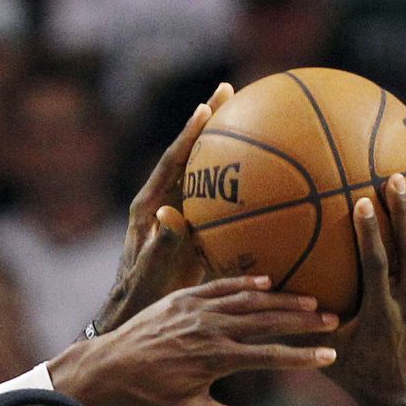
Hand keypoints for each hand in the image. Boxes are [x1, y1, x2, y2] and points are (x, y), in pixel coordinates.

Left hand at [51, 277, 337, 405]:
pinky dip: (246, 284)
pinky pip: (221, 286)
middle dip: (304, 321)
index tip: (330, 355)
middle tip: (334, 319)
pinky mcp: (183, 298)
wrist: (108, 366)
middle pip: (268, 321)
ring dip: (282, 300)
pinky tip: (268, 283)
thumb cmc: (147, 395)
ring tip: (311, 301)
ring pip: (249, 300)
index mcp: (216, 358)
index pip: (269, 355)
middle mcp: (211, 329)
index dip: (302, 356)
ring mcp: (198, 310)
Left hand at [92, 85, 233, 333]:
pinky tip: (266, 176)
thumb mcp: (152, 272)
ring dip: (226, 146)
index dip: (188, 134)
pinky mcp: (194, 228)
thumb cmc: (141, 297)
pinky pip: (219, 200)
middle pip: (191, 154)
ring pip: (205, 172)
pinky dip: (238, 184)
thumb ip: (160, 245)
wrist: (139, 314)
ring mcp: (180, 214)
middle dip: (211, 123)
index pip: (172, 161)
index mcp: (150, 208)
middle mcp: (165, 203)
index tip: (206, 107)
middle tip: (231, 90)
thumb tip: (171, 215)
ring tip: (251, 116)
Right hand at [326, 172, 405, 405]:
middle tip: (396, 178)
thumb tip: (277, 302)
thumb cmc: (358, 376)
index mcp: (380, 315)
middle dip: (405, 213)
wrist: (402, 399)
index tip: (362, 202)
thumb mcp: (330, 354)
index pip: (376, 267)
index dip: (370, 234)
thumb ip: (310, 327)